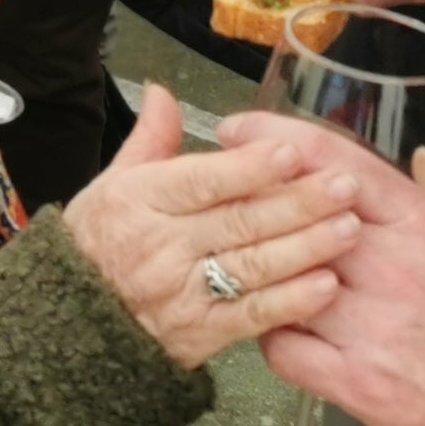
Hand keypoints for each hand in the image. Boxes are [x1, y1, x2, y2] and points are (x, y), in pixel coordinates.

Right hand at [61, 88, 365, 369]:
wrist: (74, 324)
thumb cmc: (97, 244)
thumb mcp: (112, 184)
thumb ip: (150, 139)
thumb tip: (164, 91)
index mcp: (140, 200)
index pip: (202, 181)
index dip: (249, 168)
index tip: (293, 153)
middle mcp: (162, 246)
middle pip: (239, 221)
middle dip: (298, 202)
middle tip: (345, 186)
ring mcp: (182, 293)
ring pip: (253, 266)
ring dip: (306, 247)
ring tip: (350, 228)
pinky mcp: (200, 334)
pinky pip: (252, 316)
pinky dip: (291, 301)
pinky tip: (326, 285)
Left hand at [230, 117, 424, 425]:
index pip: (337, 165)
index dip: (280, 140)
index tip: (244, 130)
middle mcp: (388, 268)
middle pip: (296, 215)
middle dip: (254, 199)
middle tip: (222, 192)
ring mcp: (366, 327)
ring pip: (282, 279)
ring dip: (260, 269)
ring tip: (242, 262)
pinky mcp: (355, 384)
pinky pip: (286, 351)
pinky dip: (274, 337)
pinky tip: (278, 329)